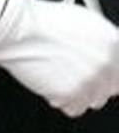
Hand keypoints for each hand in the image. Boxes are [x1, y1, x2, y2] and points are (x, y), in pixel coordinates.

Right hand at [0, 0, 118, 116]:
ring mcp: (90, 81)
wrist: (22, 31)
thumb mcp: (89, 23)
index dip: (112, 75)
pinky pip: (75, 109)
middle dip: (97, 85)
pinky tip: (55, 85)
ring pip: (95, 101)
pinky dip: (64, 102)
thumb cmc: (48, 23)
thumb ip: (106, 43)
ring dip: (80, 94)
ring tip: (64, 78)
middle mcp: (107, 64)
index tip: (103, 76)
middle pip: (112, 89)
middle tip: (79, 76)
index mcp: (115, 43)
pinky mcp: (71, 95)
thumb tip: (111, 55)